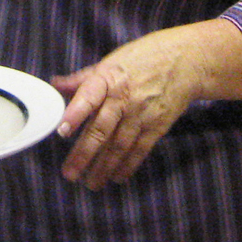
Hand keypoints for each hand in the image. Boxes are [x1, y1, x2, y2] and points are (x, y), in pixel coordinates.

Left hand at [51, 19, 241, 188]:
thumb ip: (83, 78)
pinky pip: (140, 149)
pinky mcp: (158, 125)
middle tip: (70, 173)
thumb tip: (55, 84)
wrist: (187, 61)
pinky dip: (128, 165)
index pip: (89, 96)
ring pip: (119, 145)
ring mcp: (142, 113)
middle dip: (84, 153)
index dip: (75, 113)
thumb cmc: (142, 58)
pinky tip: (116, 178)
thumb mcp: (111, 61)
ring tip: (91, 183)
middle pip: (102, 128)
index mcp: (109, 77)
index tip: (62, 131)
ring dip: (104, 167)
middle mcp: (124, 97)